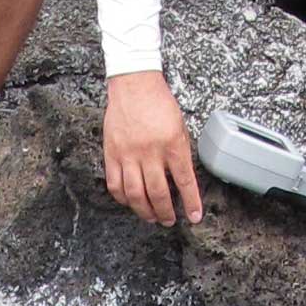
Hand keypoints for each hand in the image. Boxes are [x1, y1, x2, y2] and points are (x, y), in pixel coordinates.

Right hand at [103, 71, 203, 226]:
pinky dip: (123, 198)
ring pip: (135, 194)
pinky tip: (130, 202)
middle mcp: (150, 152)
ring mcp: (128, 154)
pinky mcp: (111, 153)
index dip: (190, 203)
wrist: (134, 84)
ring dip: (144, 211)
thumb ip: (180, 153)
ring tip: (152, 217)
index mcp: (172, 144)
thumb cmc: (159, 103)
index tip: (194, 216)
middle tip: (169, 220)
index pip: (184, 181)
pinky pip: (115, 184)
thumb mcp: (180, 127)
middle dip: (166, 212)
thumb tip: (182, 180)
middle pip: (158, 193)